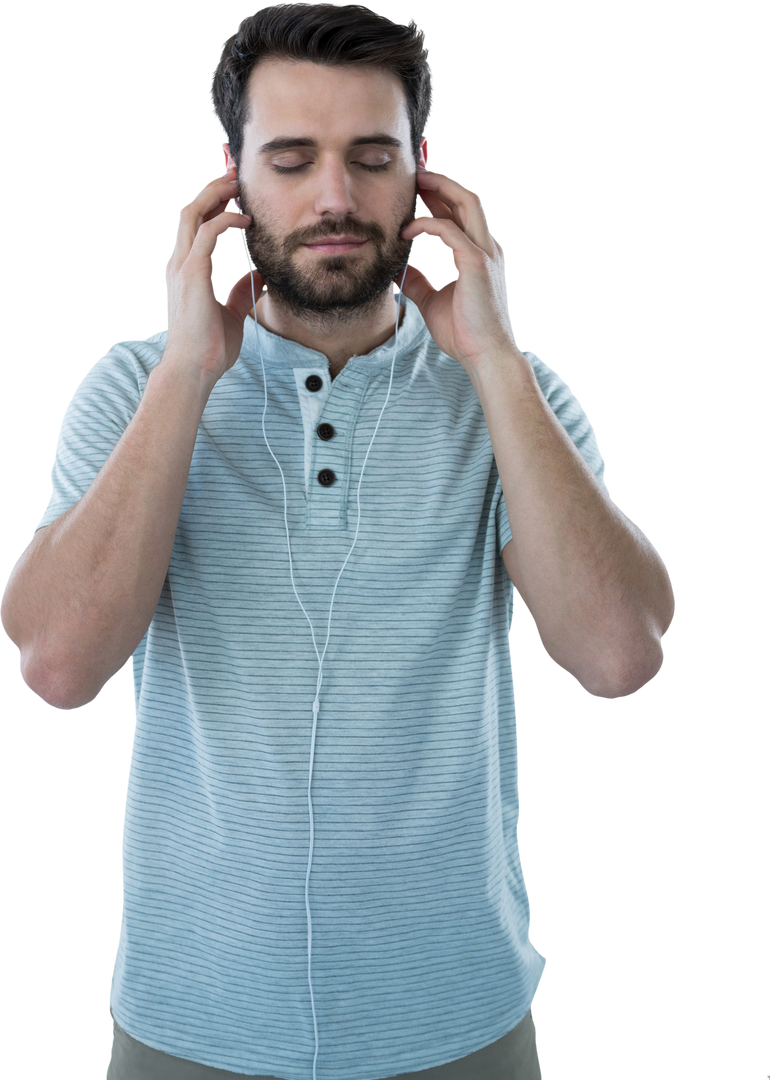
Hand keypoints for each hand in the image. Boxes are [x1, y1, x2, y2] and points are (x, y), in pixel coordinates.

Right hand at [162, 167, 263, 385]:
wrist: (194, 370)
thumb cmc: (209, 349)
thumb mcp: (230, 314)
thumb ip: (239, 292)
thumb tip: (255, 277)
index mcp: (183, 270)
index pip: (192, 223)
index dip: (210, 201)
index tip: (231, 188)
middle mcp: (177, 263)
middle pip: (189, 209)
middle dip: (211, 186)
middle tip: (234, 171)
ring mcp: (181, 267)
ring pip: (192, 213)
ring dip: (216, 193)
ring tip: (237, 183)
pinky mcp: (192, 274)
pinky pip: (207, 233)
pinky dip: (226, 220)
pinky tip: (244, 219)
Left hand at [397, 168, 519, 374]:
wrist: (486, 356)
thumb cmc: (465, 334)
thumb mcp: (433, 302)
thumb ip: (419, 283)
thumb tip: (399, 272)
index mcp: (480, 253)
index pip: (461, 212)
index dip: (440, 194)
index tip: (416, 185)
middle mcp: (488, 246)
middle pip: (467, 196)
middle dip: (440, 178)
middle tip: (413, 171)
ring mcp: (486, 252)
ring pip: (466, 200)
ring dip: (439, 186)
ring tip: (413, 182)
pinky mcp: (476, 263)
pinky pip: (448, 230)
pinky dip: (425, 224)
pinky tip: (406, 231)